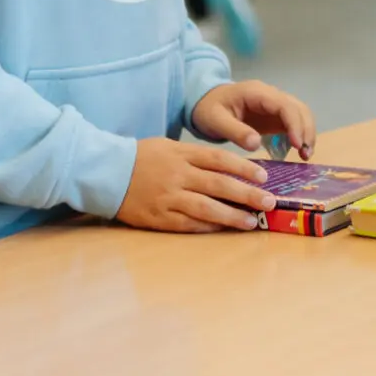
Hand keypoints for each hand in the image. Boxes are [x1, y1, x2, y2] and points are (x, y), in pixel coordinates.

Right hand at [116, 138, 276, 232]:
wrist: (106, 173)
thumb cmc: (142, 157)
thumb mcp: (169, 147)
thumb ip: (196, 156)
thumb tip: (229, 168)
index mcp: (182, 154)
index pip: (219, 160)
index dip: (244, 168)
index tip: (264, 176)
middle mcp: (178, 175)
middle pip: (219, 185)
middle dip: (247, 194)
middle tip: (269, 202)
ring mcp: (168, 198)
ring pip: (206, 208)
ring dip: (232, 216)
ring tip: (252, 221)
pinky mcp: (159, 218)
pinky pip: (188, 224)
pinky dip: (208, 227)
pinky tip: (224, 229)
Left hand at [192, 80, 316, 159]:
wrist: (204, 103)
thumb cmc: (208, 109)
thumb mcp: (216, 120)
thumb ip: (235, 131)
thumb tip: (256, 144)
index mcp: (257, 93)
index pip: (285, 105)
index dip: (295, 124)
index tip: (298, 145)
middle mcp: (270, 95)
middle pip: (298, 108)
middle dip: (306, 130)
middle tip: (305, 154)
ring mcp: (274, 105)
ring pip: (300, 114)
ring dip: (307, 133)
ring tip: (305, 155)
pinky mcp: (274, 116)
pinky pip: (293, 123)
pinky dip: (300, 136)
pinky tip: (298, 152)